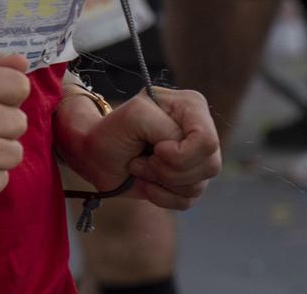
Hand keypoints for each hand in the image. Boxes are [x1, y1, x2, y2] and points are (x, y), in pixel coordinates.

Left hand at [59, 87, 220, 210]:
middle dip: (168, 169)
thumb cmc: (112, 132)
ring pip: (198, 185)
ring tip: (140, 166)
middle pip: (209, 165)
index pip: (207, 140)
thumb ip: (164, 127)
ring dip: (161, 181)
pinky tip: (145, 181)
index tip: (155, 149)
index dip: (180, 153)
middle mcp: (200, 130)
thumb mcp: (134, 117)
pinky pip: (188, 201)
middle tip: (142, 159)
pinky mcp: (190, 180)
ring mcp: (198, 158)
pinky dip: (161, 195)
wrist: (96, 156)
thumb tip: (179, 150)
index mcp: (191, 106)